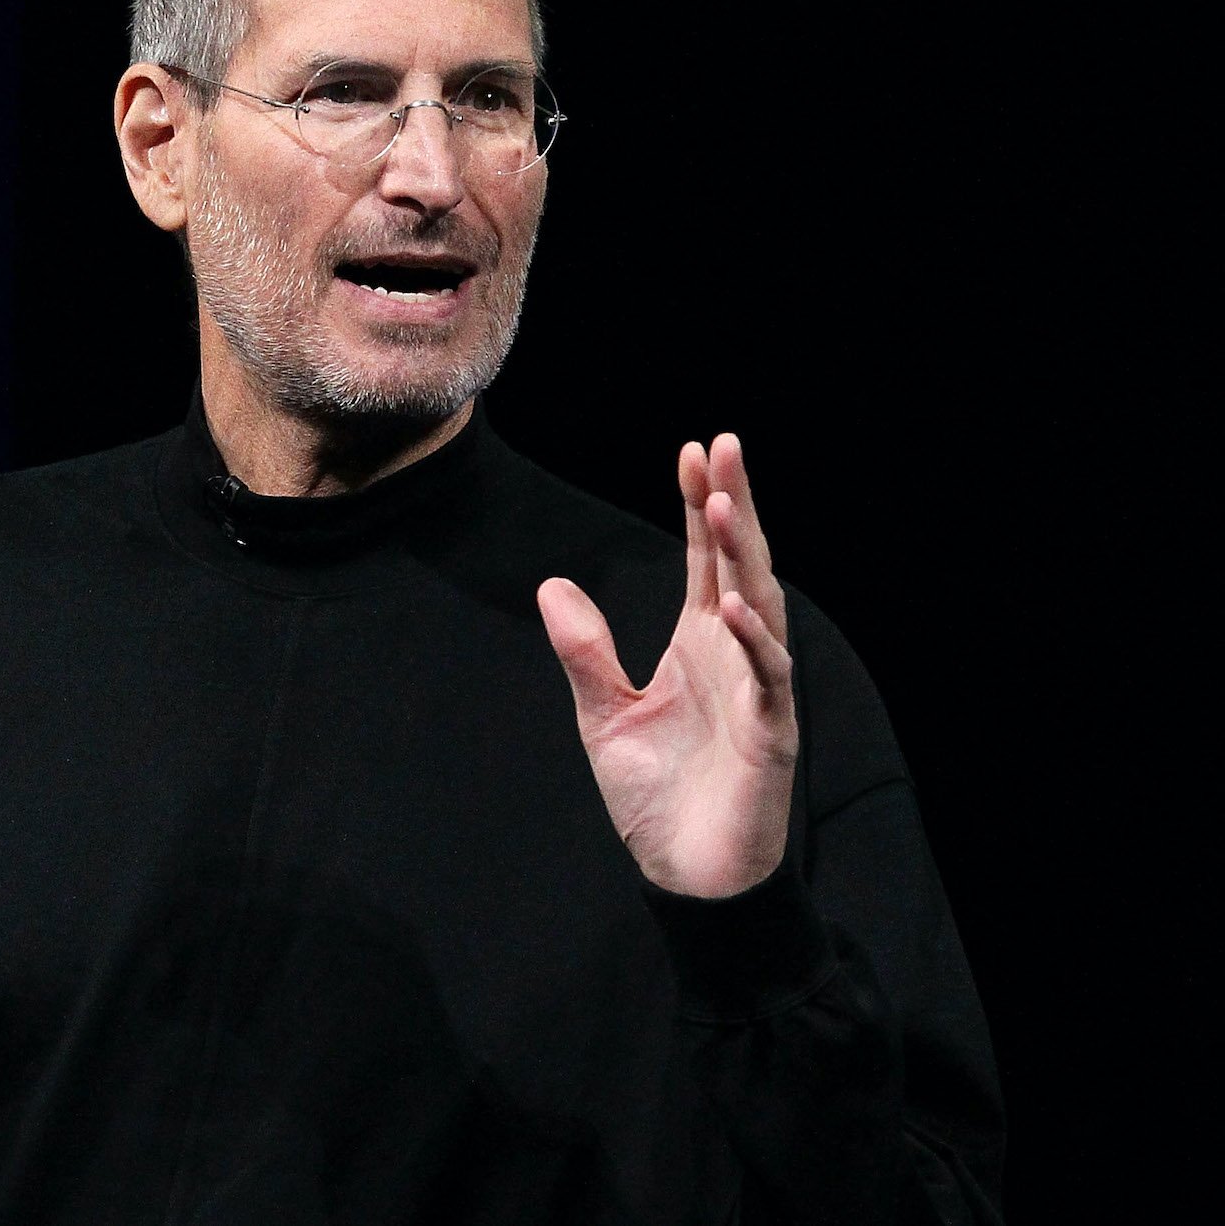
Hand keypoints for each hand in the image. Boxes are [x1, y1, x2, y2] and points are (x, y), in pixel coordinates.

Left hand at [537, 434, 796, 897]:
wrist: (688, 876)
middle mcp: (734, 655)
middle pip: (737, 565)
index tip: (691, 452)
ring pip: (758, 607)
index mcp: (698, 644)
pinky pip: (767, 678)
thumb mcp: (603, 715)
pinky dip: (753, 641)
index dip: (698, 508)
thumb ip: (584, 652)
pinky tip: (731, 605)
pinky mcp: (771, 735)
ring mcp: (758, 690)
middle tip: (722, 446)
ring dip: (742, 556)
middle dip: (731, 505)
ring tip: (722, 504)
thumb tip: (552, 587)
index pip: (702, 560)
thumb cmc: (656, 796)